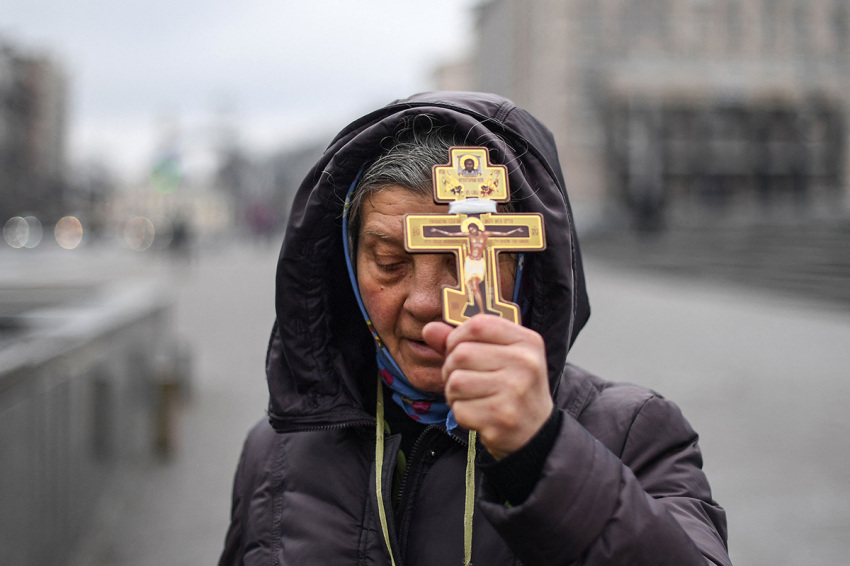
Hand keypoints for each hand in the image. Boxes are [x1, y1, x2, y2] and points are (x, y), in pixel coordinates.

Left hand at [422, 315, 552, 459]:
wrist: (536, 433)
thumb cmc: (511, 389)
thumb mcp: (499, 357)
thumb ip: (463, 341)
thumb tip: (429, 329)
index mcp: (527, 341)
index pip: (478, 325)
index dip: (457, 337)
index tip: (459, 350)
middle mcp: (524, 363)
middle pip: (461, 353)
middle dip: (452, 369)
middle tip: (465, 381)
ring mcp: (514, 390)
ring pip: (456, 381)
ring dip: (454, 393)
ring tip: (471, 398)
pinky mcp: (501, 417)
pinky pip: (459, 409)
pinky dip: (461, 413)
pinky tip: (478, 415)